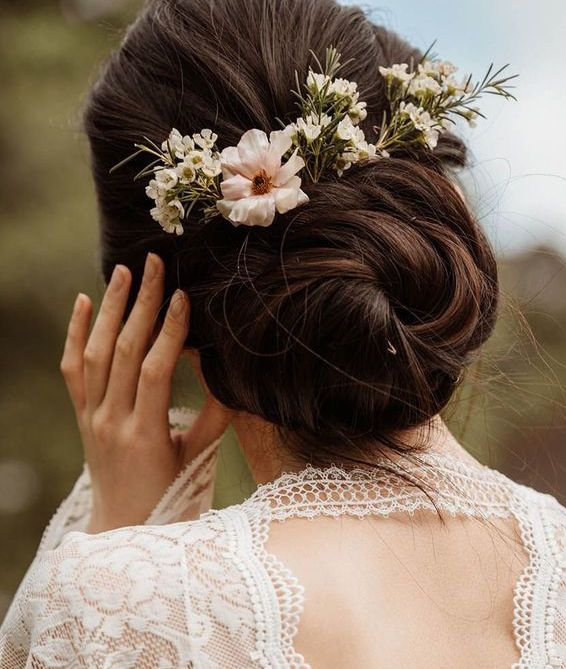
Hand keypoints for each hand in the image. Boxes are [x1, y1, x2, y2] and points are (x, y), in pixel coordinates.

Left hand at [60, 252, 232, 532]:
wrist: (125, 528)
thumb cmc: (173, 497)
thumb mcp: (200, 460)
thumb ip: (216, 417)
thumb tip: (231, 372)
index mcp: (145, 434)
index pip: (155, 371)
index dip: (171, 332)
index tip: (183, 295)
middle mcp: (111, 421)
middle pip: (123, 352)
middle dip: (141, 304)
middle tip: (154, 265)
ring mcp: (91, 417)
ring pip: (94, 353)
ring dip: (110, 309)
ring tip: (124, 271)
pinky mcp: (81, 416)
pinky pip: (72, 369)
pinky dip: (75, 332)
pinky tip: (85, 301)